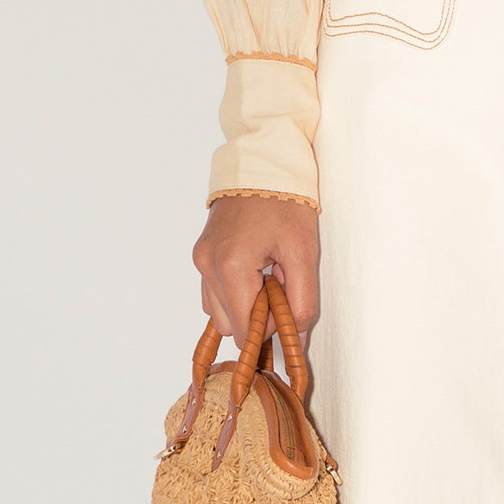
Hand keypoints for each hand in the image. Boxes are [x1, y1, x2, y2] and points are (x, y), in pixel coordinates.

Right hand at [195, 193, 320, 345]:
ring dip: (245, 306)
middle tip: (281, 286)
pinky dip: (233, 293)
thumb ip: (301, 301)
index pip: (246, 329)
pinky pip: (212, 293)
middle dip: (258, 317)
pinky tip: (254, 272)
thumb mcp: (303, 252)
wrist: (264, 164)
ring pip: (218, 312)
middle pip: (230, 326)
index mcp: (230, 267)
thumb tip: (297, 339)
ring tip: (268, 276)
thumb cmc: (286, 202)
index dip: (271, 329)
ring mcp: (200, 259)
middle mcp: (207, 265)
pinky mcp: (201, 254)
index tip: (289, 308)